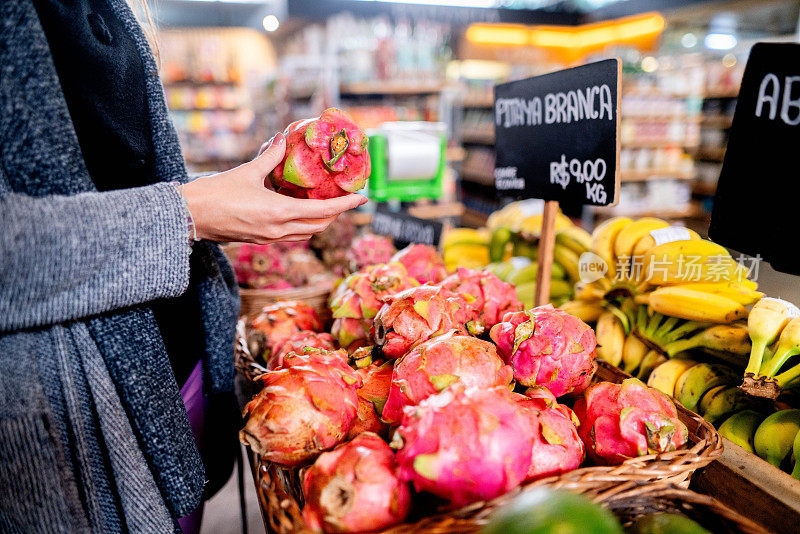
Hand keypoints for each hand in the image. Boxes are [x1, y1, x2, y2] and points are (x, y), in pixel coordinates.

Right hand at [182, 133, 366, 242]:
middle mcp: (278, 230)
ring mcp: (269, 238)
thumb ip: (270, 157)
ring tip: (327, 204)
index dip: (346, 205)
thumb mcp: (247, 171)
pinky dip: (303, 224)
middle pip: (320, 226)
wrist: (190, 216)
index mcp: (279, 213)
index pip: (323, 211)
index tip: (363, 198)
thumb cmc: (215, 193)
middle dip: (336, 214)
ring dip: (320, 221)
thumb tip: (283, 139)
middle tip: (346, 199)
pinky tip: (301, 210)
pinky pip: (291, 234)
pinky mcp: (260, 240)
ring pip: (306, 233)